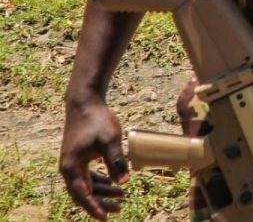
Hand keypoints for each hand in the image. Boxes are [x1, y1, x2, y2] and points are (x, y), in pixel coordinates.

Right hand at [59, 97, 126, 219]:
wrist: (85, 102)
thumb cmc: (97, 120)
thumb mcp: (110, 139)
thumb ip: (116, 161)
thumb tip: (123, 181)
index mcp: (72, 167)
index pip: (82, 194)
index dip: (94, 207)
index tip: (105, 218)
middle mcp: (68, 168)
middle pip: (83, 193)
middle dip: (100, 202)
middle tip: (118, 209)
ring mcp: (73, 163)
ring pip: (87, 185)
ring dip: (103, 191)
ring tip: (122, 196)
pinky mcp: (79, 157)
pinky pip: (88, 175)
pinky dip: (100, 181)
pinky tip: (114, 183)